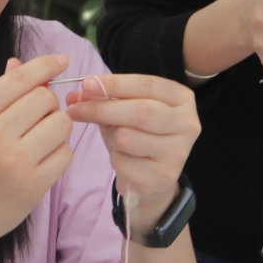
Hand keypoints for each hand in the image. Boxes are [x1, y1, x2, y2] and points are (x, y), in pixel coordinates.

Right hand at [0, 53, 74, 247]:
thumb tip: (21, 65)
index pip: (19, 79)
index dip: (45, 65)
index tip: (60, 61)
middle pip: (44, 99)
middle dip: (47, 103)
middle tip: (37, 116)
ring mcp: (15, 163)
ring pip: (60, 124)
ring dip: (55, 127)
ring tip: (37, 140)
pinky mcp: (33, 186)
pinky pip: (65, 154)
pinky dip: (57, 153)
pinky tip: (39, 161)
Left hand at [65, 72, 198, 229]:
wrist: (153, 178)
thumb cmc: (139, 136)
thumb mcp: (124, 112)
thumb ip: (103, 100)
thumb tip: (75, 96)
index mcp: (182, 100)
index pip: (147, 85)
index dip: (115, 83)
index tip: (87, 84)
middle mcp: (187, 124)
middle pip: (139, 111)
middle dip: (102, 109)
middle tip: (74, 109)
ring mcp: (178, 152)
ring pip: (127, 137)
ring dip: (110, 138)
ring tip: (114, 140)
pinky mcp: (164, 177)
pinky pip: (123, 162)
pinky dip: (115, 159)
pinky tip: (124, 160)